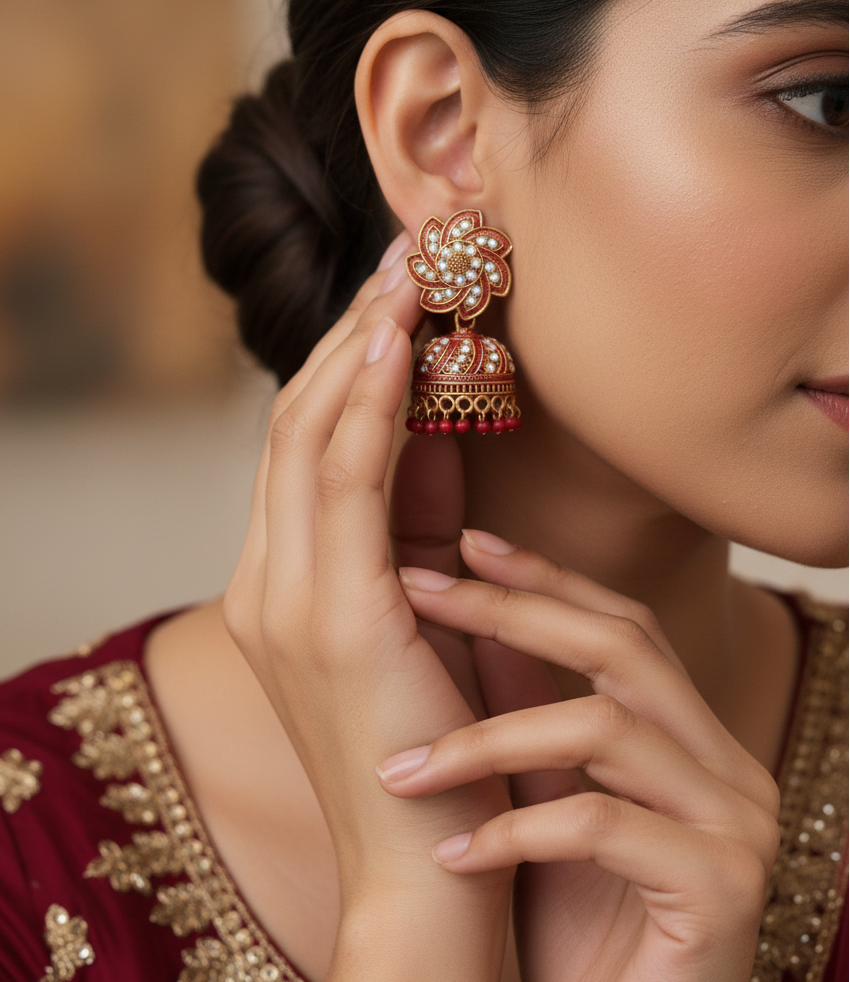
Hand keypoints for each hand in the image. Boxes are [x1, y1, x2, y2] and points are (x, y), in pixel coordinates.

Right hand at [223, 235, 511, 981]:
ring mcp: (288, 597)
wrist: (422, 873)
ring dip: (363, 344)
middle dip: (353, 329)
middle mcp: (270, 579)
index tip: (401, 291)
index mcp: (288, 581)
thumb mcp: (425, 608)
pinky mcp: (332, 618)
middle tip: (408, 251)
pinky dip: (372, 402)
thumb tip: (443, 426)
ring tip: (410, 268)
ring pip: (310, 434)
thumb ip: (419, 521)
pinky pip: (346, 480)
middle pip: (297, 420)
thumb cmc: (436, 745)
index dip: (351, 358)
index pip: (307, 443)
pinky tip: (403, 338)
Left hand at [378, 532, 780, 981]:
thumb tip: (468, 608)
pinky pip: (601, 823)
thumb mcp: (532, 804)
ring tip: (401, 770)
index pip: (622, 627)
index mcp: (690, 741)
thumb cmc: (568, 934)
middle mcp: (728, 768)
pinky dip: (513, 829)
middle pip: (622, 646)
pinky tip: (453, 853)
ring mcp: (736, 826)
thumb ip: (519, 711)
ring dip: (487, 740)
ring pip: (604, 726)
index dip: (544, 578)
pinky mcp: (723, 887)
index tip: (463, 542)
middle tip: (415, 590)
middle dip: (510, 609)